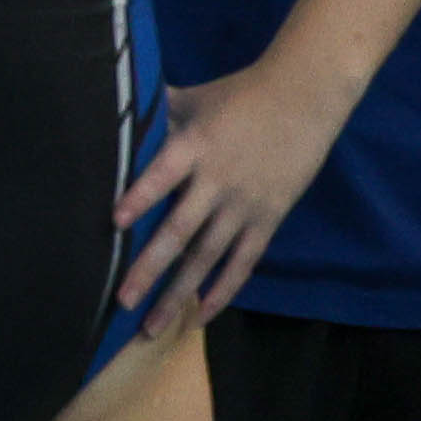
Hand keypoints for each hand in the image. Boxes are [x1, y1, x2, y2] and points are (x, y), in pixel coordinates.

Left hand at [111, 52, 353, 336]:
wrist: (305, 97)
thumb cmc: (242, 94)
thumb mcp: (196, 97)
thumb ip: (158, 113)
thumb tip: (117, 116)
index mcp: (196, 146)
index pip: (163, 175)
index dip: (141, 197)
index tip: (116, 223)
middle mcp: (218, 182)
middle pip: (180, 231)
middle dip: (149, 268)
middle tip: (124, 301)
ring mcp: (244, 205)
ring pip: (208, 257)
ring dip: (179, 293)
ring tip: (154, 326)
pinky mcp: (267, 218)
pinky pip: (243, 261)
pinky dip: (223, 289)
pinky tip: (201, 314)